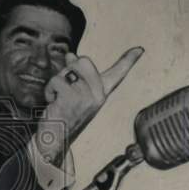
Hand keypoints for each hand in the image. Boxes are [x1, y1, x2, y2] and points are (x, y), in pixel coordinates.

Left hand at [33, 47, 143, 165]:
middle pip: (84, 61)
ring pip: (67, 70)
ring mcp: (86, 96)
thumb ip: (76, 74)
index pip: (118, 73)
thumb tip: (71, 54)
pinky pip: (57, 80)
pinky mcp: (72, 98)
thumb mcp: (74, 94)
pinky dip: (50, 89)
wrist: (56, 140)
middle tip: (65, 88)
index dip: (128, 60)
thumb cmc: (64, 117)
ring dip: (56, 82)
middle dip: (69, 69)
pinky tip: (53, 102)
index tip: (139, 49)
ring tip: (58, 97)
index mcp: (101, 93)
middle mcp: (97, 95)